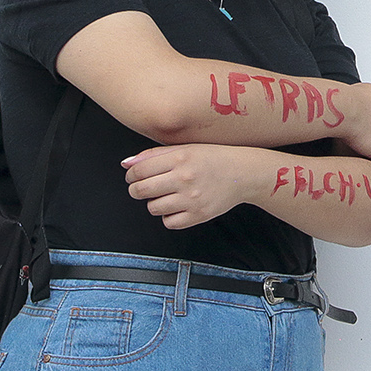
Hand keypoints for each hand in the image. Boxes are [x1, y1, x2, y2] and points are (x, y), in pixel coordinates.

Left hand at [122, 144, 256, 229]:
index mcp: (180, 158)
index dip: (130, 175)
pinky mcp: (198, 215)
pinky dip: (169, 216)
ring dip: (154, 203)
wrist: (243, 173)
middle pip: (141, 190)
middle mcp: (185, 178)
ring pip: (152, 208)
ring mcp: (192, 199)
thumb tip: (126, 164)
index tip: (133, 177)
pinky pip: (169, 222)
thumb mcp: (186, 149)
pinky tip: (177, 206)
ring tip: (166, 195)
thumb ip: (154, 155)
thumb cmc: (214, 158)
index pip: (139, 171)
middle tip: (145, 187)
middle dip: (136, 190)